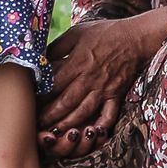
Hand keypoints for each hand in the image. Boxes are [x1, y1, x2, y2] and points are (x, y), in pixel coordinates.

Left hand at [38, 16, 147, 155]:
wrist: (136, 37)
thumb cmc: (105, 33)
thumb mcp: (77, 33)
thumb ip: (58, 46)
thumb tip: (40, 58)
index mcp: (78, 63)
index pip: (55, 84)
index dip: (41, 96)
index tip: (30, 103)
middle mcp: (90, 79)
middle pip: (66, 102)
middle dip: (50, 116)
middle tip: (37, 125)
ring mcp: (104, 89)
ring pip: (83, 112)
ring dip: (68, 124)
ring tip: (55, 133)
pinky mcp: (116, 95)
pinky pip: (108, 115)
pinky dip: (100, 127)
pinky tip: (90, 134)